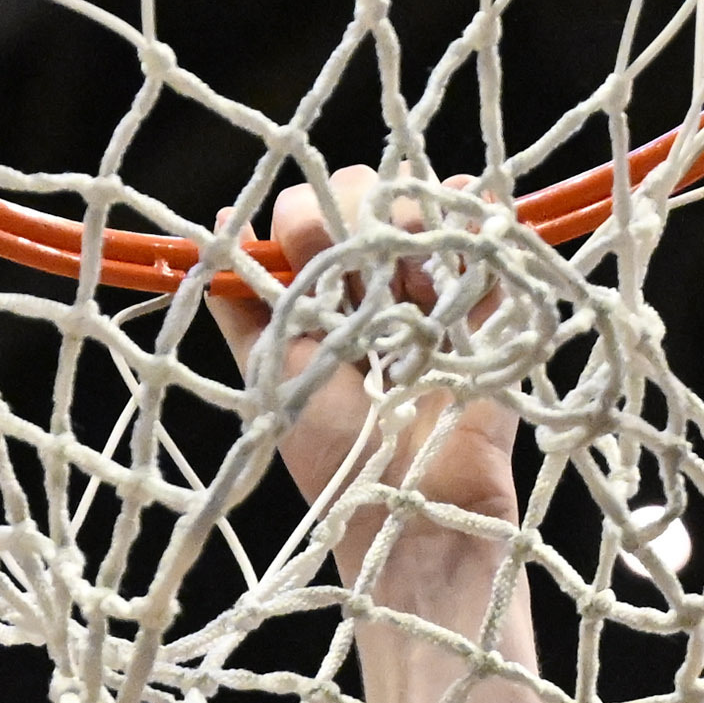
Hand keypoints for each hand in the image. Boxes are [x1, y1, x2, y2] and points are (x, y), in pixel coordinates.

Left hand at [207, 168, 526, 604]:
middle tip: (368, 270)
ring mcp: (430, 291)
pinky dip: (478, 212)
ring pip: (419, 204)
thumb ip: (246, 303)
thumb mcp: (271, 373)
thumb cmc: (336, 452)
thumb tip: (218, 218)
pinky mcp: (485, 306)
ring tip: (419, 281)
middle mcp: (372, 285)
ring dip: (415, 221)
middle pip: (363, 195)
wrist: (414, 507)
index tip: (308, 251)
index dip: (305, 218)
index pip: (305, 215)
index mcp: (319, 299)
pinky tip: (471, 212)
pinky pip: (484, 234)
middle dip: (361, 214)